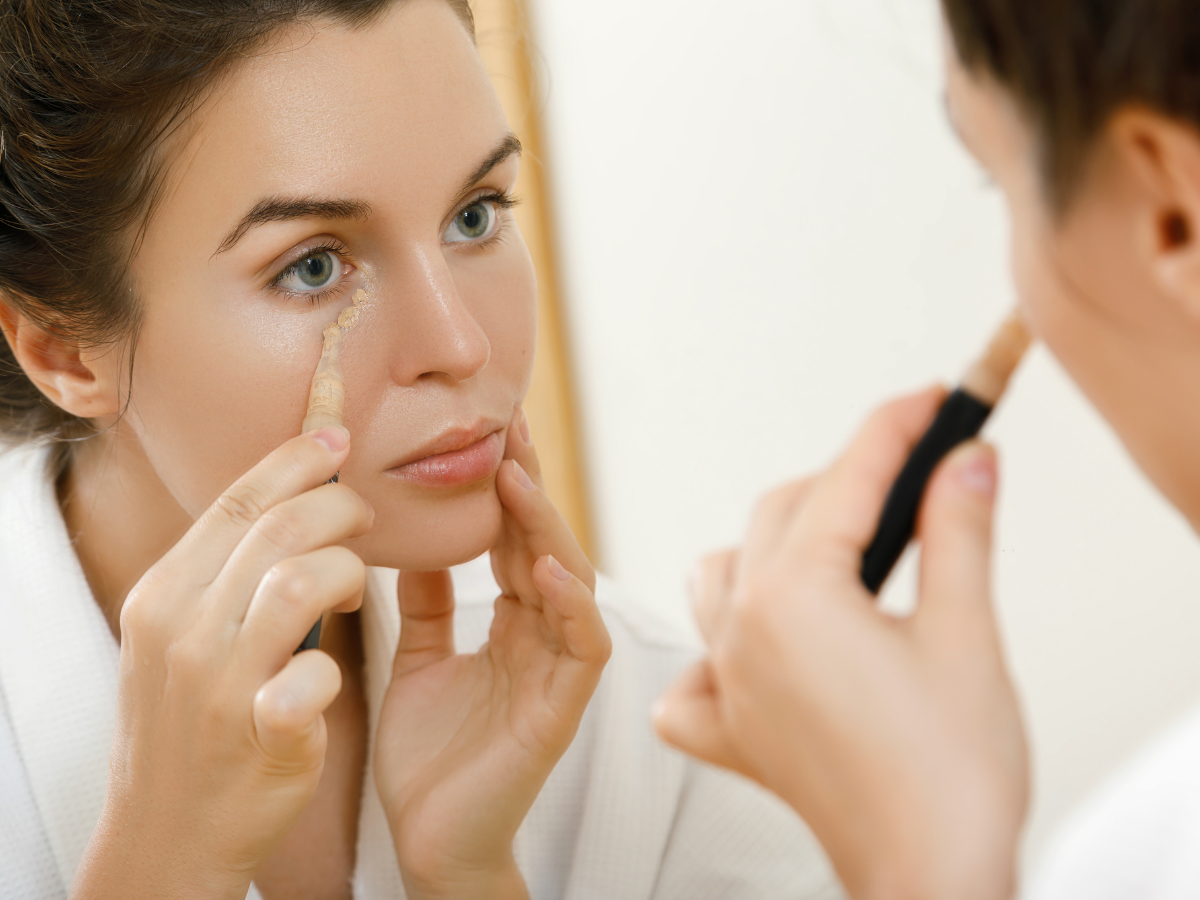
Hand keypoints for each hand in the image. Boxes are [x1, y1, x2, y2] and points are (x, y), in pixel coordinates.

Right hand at [73, 427, 372, 899]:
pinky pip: (315, 672)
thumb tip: (289, 500)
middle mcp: (182, 630)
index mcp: (163, 595)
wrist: (166, 832)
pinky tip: (329, 675)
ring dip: (347, 573)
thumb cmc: (189, 722)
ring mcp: (217, 684)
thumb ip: (223, 573)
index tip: (337, 437)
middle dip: (339, 507)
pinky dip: (334, 667)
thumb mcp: (179, 637)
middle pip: (278, 527)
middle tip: (364, 518)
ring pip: (300, 580)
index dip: (295, 459)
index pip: (236, 500)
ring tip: (356, 589)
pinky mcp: (258, 735)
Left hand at [375, 410, 610, 899]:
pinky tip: (547, 568)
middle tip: (509, 425)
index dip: (507, 488)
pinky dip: (570, 604)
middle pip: (547, 546)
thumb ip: (427, 601)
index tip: (490, 430)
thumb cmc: (428, 756)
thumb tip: (419, 536)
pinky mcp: (561, 709)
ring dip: (547, 530)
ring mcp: (557, 672)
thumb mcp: (418, 659)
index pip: (517, 541)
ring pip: (572, 582)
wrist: (428, 840)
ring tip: (517, 479)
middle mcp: (542, 638)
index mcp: (512, 624)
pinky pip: (580, 646)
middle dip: (530, 486)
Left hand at [654, 389, 1028, 899]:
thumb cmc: (950, 771)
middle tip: (914, 468)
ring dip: (770, 545)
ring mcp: (727, 682)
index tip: (930, 401)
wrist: (930, 877)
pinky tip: (751, 647)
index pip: (846, 482)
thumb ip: (956, 531)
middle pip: (781, 515)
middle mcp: (741, 631)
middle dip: (847, 481)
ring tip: (833, 545)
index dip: (894, 430)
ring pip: (720, 574)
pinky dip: (714, 644)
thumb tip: (965, 461)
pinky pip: (693, 670)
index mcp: (793, 598)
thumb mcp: (964, 631)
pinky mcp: (732, 731)